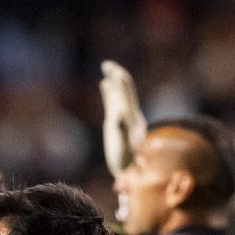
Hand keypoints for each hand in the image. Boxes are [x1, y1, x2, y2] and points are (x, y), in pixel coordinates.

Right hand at [100, 59, 146, 174]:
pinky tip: (104, 84)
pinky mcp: (116, 122)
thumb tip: (120, 114)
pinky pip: (112, 102)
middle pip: (124, 89)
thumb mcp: (125, 147)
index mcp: (131, 116)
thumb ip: (123, 130)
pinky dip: (108, 93)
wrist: (130, 171)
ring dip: (113, 81)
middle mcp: (128, 114)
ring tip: (107, 67)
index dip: (120, 82)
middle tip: (107, 64)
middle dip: (117, 75)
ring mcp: (122, 117)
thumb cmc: (126, 161)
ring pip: (118, 94)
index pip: (127, 94)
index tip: (113, 71)